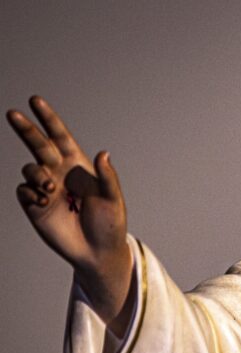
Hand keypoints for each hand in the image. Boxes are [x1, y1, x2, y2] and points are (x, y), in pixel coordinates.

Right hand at [8, 96, 132, 324]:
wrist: (97, 252)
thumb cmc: (110, 224)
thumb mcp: (113, 199)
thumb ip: (107, 177)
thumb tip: (104, 154)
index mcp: (79, 165)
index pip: (60, 137)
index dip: (48, 119)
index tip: (35, 100)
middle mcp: (59, 173)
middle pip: (38, 144)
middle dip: (27, 128)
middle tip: (13, 114)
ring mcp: (45, 188)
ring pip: (30, 168)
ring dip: (36, 174)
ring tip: (50, 189)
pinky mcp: (34, 206)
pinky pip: (23, 190)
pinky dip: (30, 193)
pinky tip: (43, 202)